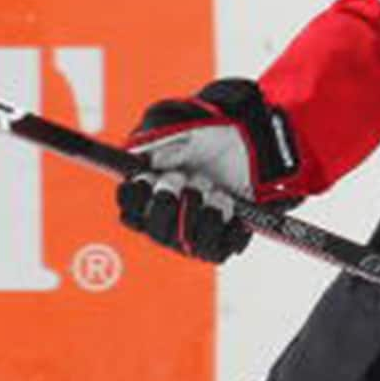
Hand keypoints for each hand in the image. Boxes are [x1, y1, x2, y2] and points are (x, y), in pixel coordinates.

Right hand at [116, 78, 300, 263]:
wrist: (250, 147)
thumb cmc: (211, 140)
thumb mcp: (189, 131)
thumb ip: (169, 144)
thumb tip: (154, 162)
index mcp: (149, 193)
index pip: (129, 207)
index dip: (134, 196)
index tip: (147, 177)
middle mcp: (167, 220)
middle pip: (154, 230)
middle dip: (167, 202)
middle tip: (181, 177)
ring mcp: (191, 236)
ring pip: (186, 242)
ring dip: (201, 212)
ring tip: (215, 190)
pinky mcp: (217, 244)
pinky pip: (214, 249)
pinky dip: (224, 223)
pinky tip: (229, 202)